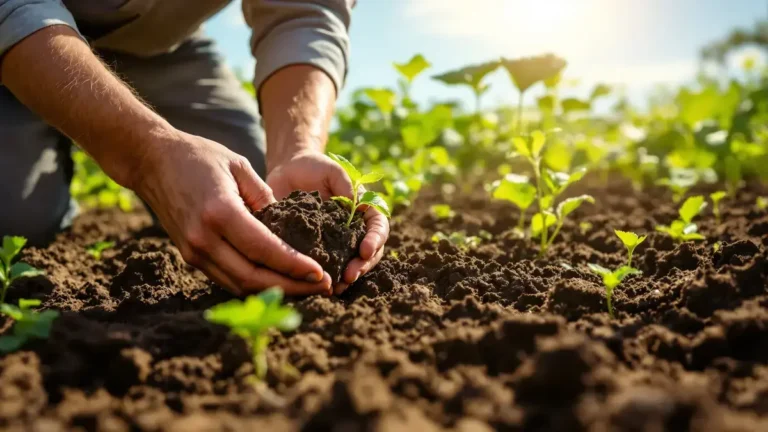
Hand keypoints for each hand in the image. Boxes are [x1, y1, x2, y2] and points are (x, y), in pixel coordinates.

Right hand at [130, 131, 331, 295]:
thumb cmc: (199, 157)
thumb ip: (265, 197)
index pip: (264, 250)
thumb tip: (288, 228)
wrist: (151, 162)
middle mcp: (204, 238)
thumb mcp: (239, 165)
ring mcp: (194, 251)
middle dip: (292, 287)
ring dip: (275, 291)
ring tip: (306, 288)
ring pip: (240, 285)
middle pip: (253, 278)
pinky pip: (227, 279)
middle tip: (322, 287)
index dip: (294, 266)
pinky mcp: (190, 256)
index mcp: (220, 212)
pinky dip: (255, 284)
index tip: (320, 273)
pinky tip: (278, 280)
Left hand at [267, 149, 389, 293]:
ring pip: (349, 264)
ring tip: (336, 288)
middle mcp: (353, 229)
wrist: (287, 171)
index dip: (375, 240)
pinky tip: (317, 286)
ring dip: (345, 278)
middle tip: (349, 276)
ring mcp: (336, 242)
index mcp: (363, 210)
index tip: (364, 250)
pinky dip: (324, 277)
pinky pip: (324, 265)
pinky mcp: (316, 249)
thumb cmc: (314, 167)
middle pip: (368, 253)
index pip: (378, 227)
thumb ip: (346, 184)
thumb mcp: (332, 170)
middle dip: (362, 266)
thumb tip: (356, 204)